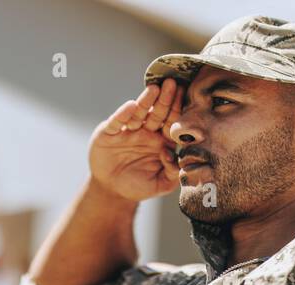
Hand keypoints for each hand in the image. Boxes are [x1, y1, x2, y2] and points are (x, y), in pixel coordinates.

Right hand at [88, 79, 181, 202]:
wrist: (111, 190)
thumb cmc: (139, 185)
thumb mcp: (160, 184)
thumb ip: (173, 173)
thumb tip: (173, 156)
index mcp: (161, 141)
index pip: (172, 122)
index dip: (178, 109)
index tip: (186, 94)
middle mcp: (145, 132)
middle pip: (157, 113)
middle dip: (165, 99)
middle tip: (173, 83)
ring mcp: (127, 131)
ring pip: (138, 113)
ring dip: (146, 101)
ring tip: (154, 88)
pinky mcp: (109, 133)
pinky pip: (117, 122)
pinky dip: (123, 114)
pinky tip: (130, 106)